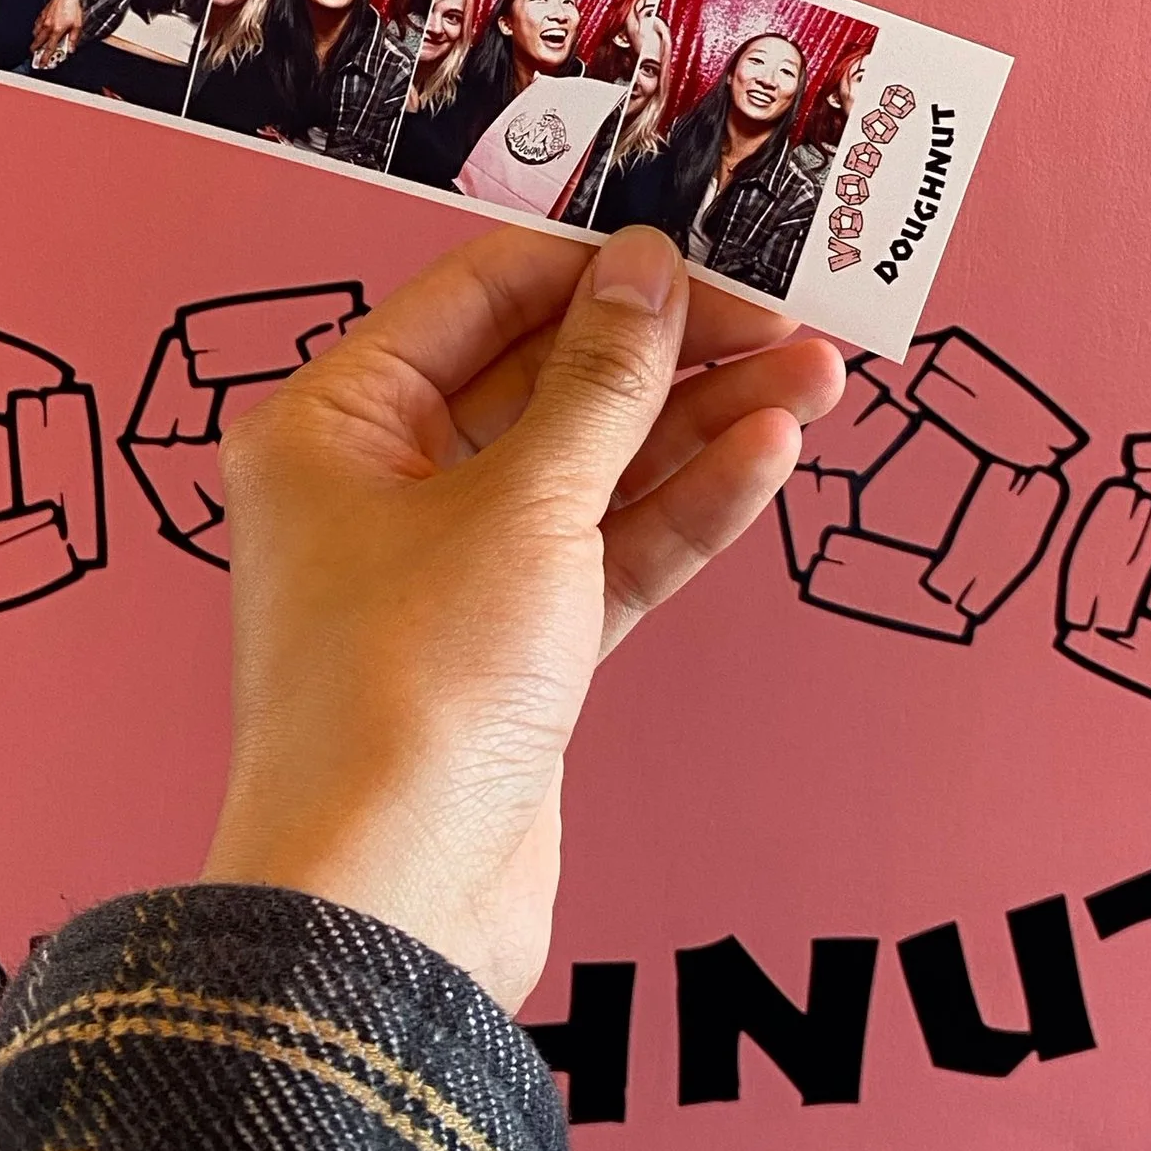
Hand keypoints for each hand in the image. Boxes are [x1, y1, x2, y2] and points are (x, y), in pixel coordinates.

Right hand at [29, 0, 84, 69]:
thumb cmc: (72, 7)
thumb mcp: (78, 25)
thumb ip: (73, 39)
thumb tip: (72, 49)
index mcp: (57, 31)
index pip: (49, 48)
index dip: (45, 58)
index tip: (42, 63)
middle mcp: (48, 26)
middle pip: (38, 43)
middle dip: (35, 51)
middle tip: (36, 56)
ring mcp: (43, 20)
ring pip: (35, 34)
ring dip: (36, 41)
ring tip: (38, 45)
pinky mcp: (42, 14)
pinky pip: (36, 25)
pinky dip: (37, 30)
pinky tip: (40, 31)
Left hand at [203, 226, 846, 1008]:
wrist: (390, 903)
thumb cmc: (408, 694)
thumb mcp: (522, 505)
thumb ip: (600, 384)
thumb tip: (646, 273)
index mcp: (333, 422)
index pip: (478, 298)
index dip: (595, 266)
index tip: (700, 247)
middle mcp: (380, 483)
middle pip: (545, 380)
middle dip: (671, 350)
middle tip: (786, 319)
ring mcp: (451, 569)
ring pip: (594, 467)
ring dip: (701, 424)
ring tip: (818, 380)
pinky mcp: (514, 649)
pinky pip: (609, 550)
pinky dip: (684, 507)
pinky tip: (767, 458)